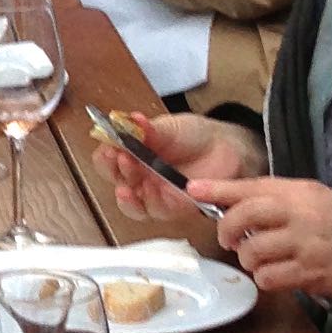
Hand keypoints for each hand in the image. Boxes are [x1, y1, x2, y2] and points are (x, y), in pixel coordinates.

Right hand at [92, 110, 264, 219]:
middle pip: (115, 180)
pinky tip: (148, 193)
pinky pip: (151, 211)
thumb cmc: (196, 137)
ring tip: (126, 186)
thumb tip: (130, 120)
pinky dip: (146, 204)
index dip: (105, 153)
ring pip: (128, 202)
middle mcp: (137, 175)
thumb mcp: (170, 127)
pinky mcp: (169, 207)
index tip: (109, 144)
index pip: (107, 157)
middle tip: (121, 157)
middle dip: (114, 169)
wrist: (226, 149)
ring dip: (125, 195)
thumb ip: (149, 128)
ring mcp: (151, 193)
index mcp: (131, 153)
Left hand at [193, 177, 331, 301]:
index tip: (193, 189)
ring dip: (249, 259)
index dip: (219, 189)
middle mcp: (301, 214)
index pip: (252, 186)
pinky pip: (267, 278)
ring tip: (263, 259)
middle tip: (230, 239)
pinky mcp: (308, 273)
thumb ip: (277, 198)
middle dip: (228, 229)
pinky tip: (279, 274)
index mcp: (302, 192)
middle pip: (244, 216)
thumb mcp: (314, 199)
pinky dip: (266, 279)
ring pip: (251, 251)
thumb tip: (231, 200)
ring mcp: (305, 244)